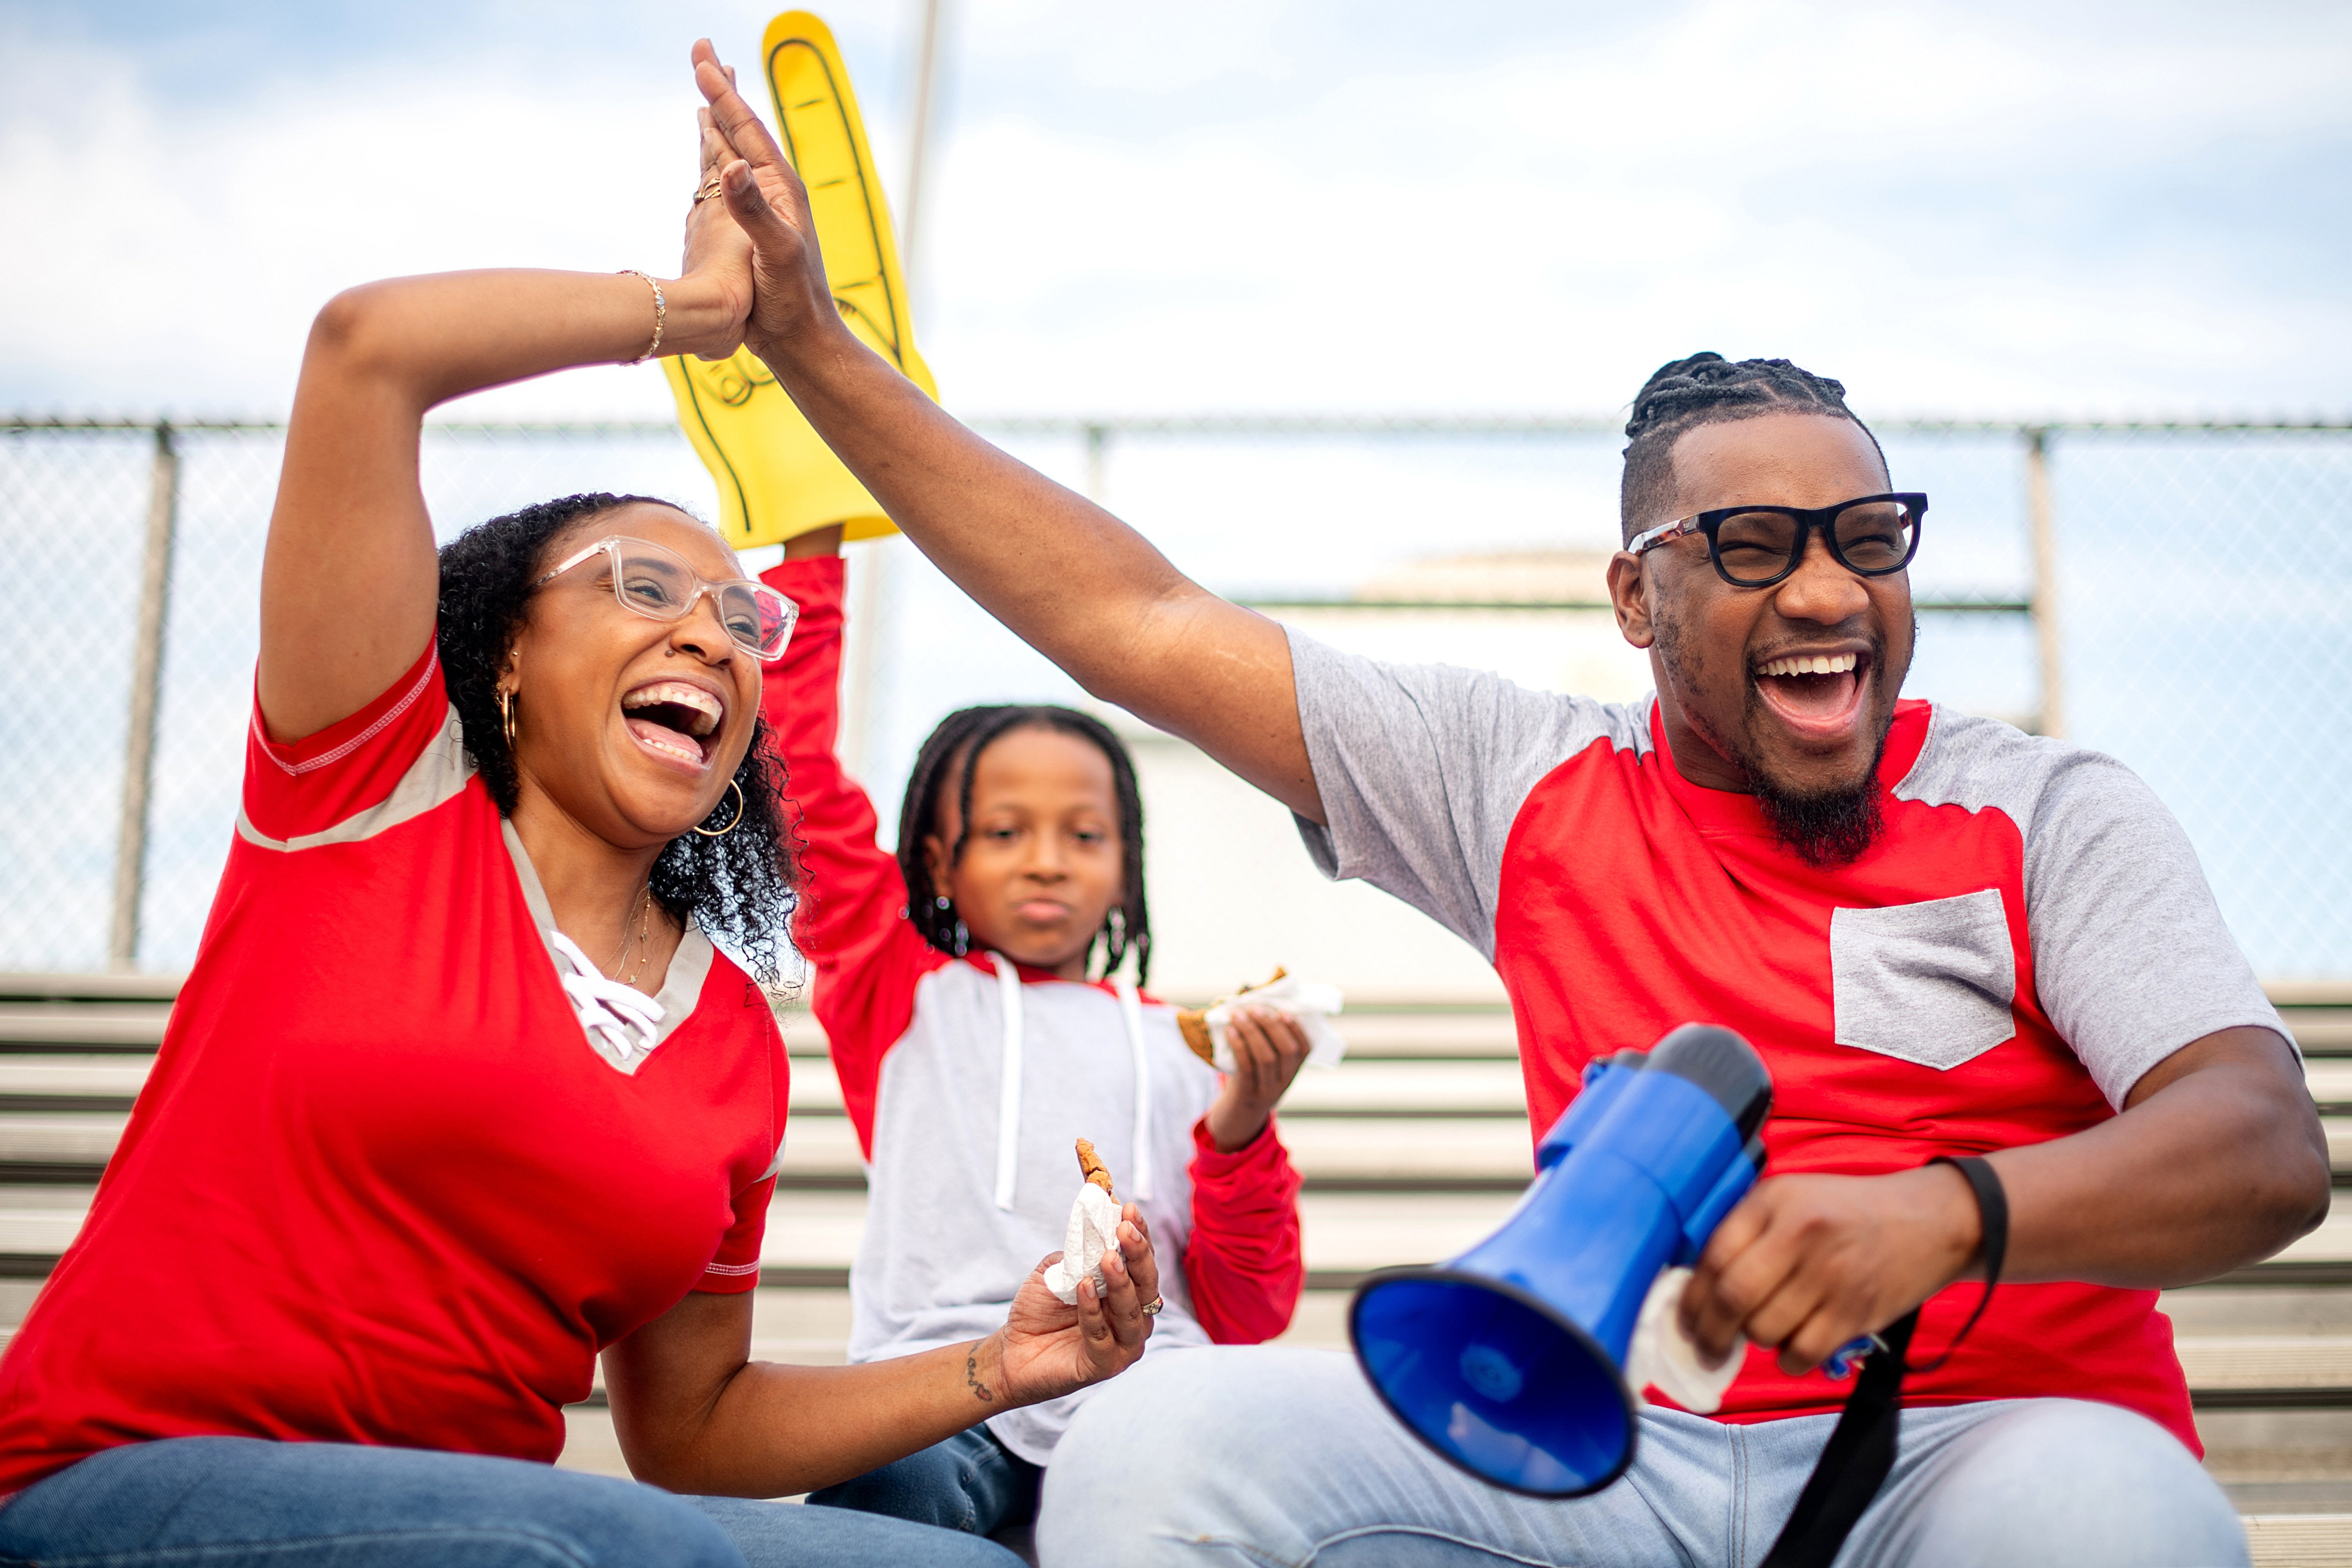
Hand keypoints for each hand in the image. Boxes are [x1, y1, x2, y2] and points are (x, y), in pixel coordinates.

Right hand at [689, 39, 843, 362]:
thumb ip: (755, 211)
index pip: (748, 131)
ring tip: (706, 93)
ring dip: (718, 120)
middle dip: (720, 91)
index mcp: (781, 190)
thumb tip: (733, 166)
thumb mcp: (777, 253)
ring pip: (734, 151)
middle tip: (701, 52)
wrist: (801, 339)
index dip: (723, 96)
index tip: (701, 63)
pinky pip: (727, 179)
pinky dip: (716, 156)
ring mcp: (761, 208)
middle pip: (743, 130)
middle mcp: (773, 192)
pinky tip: (713, 154)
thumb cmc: (794, 301)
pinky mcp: (749, 227)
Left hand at [985, 1204, 1160, 1406]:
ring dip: (1121, 1283)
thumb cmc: (1039, 1310)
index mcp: (1127, 1293)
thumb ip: (1078, 1253)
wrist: (1012, 1351)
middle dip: (1138, 1255)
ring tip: (1109, 1258)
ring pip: (1132, 1313)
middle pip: (1147, 1285)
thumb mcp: (1057, 1272)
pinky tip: (1083, 1288)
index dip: (1140, 1235)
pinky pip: (1103, 1339)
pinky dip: (1093, 1312)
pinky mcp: (1104, 1366)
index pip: (1142, 1262)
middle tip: (1125, 1229)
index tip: (1128, 1209)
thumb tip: (1095, 1223)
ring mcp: (1123, 1345)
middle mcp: (1133, 1318)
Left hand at [1203, 1005, 1312, 1151]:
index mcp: (1293, 1072)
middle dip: (1271, 1026)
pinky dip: (1238, 1045)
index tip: (1282, 1011)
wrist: (1238, 1116)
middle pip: (1286, 1050)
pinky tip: (1230, 1031)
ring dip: (1252, 1031)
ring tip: (1239, 1015)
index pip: (1304, 1049)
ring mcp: (1267, 1089)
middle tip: (1255, 1008)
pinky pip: (1246, 1066)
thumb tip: (1255, 1003)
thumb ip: (1266, 1042)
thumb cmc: (1251, 1079)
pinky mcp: (1247, 1093)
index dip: (1296, 1029)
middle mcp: (1284, 1082)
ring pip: (1265, 1057)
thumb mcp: (1265, 1066)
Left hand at [1679, 1166, 1980, 1375]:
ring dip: (1756, 1341)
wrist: (1932, 1220)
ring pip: (1765, 1330)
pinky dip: (1789, 1359)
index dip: (1691, 1298)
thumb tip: (1695, 1288)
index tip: (1683, 1321)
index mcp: (1774, 1201)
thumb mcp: (1792, 1198)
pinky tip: (1795, 1344)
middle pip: (1733, 1297)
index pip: (1714, 1255)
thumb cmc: (1847, 1212)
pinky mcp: (1857, 1312)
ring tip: (1767, 1327)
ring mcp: (1830, 1275)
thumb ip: (1745, 1232)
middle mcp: (1799, 1234)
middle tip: (1705, 1350)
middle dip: (1709, 1333)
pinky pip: (1802, 1353)